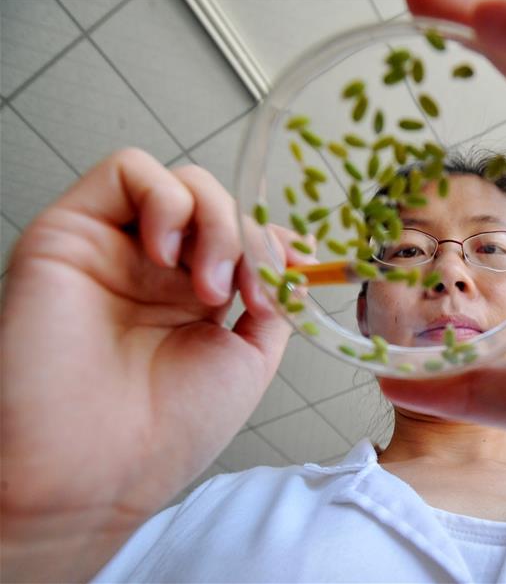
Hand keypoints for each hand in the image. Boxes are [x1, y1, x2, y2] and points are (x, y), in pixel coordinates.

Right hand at [0, 149, 314, 579]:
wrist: (95, 469)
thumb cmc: (164, 430)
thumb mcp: (246, 359)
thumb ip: (270, 301)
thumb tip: (292, 258)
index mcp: (193, 298)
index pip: (241, 236)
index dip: (275, 237)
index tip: (302, 262)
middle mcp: (154, 270)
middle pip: (218, 205)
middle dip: (250, 238)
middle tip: (248, 293)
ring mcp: (115, 248)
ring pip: (181, 181)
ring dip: (216, 221)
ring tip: (208, 287)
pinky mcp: (71, 231)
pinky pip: (126, 169)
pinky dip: (167, 199)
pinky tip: (168, 257)